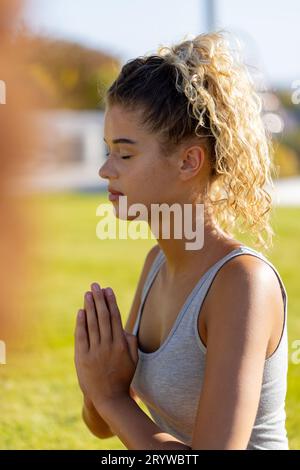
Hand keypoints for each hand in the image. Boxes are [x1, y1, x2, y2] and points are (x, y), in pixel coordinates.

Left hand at [74, 283, 138, 411]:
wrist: (109, 398)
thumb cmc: (123, 378)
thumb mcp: (133, 360)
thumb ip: (131, 343)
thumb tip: (126, 328)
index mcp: (121, 344)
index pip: (115, 317)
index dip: (111, 302)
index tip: (108, 289)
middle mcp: (108, 345)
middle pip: (103, 316)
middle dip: (99, 299)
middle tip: (96, 285)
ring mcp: (95, 351)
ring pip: (92, 323)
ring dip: (90, 307)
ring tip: (88, 293)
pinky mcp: (83, 358)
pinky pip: (82, 336)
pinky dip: (81, 323)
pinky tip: (81, 311)